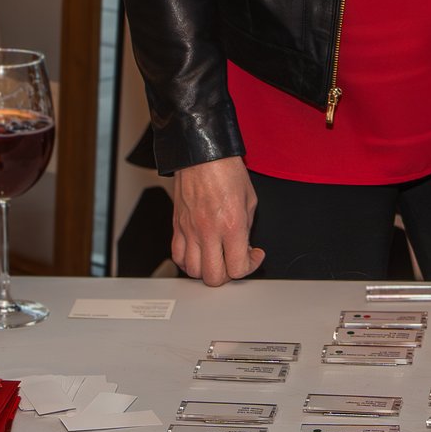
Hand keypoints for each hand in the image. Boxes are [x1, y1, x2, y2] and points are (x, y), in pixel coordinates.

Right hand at [172, 155, 264, 286]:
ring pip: (193, 271)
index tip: (253, 256)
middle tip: (233, 262)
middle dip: (227, 275)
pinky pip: (177, 256)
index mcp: (232, 224)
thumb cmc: (226, 170)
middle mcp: (209, 231)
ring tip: (216, 258)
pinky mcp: (177, 226)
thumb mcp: (250, 200)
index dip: (249, 267)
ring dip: (207, 270)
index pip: (237, 268)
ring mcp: (190, 230)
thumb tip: (245, 247)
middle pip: (213, 277)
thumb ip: (247, 228)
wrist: (202, 154)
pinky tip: (199, 254)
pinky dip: (188, 262)